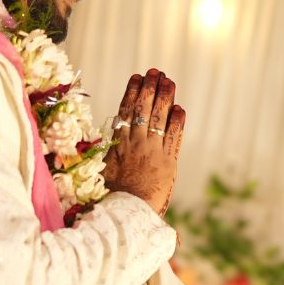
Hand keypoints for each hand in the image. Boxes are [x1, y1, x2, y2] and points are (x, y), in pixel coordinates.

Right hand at [103, 69, 184, 214]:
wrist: (125, 212)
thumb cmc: (110, 197)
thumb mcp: (103, 170)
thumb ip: (107, 153)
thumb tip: (107, 138)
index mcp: (117, 143)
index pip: (125, 110)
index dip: (132, 92)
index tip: (136, 77)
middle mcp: (135, 143)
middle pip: (143, 109)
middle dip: (150, 88)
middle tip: (155, 72)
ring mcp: (152, 151)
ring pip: (159, 118)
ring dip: (165, 97)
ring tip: (168, 81)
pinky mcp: (168, 162)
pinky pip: (174, 137)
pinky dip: (177, 122)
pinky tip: (180, 109)